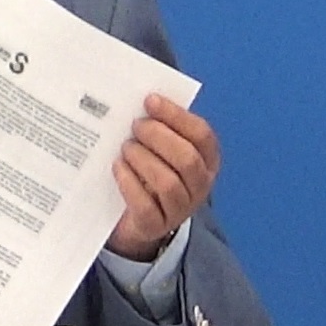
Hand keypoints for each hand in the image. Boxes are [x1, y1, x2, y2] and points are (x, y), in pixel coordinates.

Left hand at [107, 94, 220, 260]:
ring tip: (126, 148)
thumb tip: (144, 99)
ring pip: (168, 183)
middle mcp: (200, 186)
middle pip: (187, 158)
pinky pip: (146, 205)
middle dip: (159, 137)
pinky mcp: (155, 226)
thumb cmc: (149, 173)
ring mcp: (180, 209)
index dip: (176, 115)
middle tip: (135, 125)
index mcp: (207, 161)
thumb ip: (160, 127)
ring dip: (143, 160)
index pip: (201, 135)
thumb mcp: (161, 149)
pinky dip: (129, 183)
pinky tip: (118, 167)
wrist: (136, 219)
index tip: (150, 100)